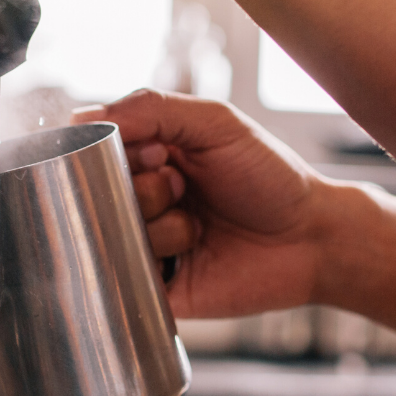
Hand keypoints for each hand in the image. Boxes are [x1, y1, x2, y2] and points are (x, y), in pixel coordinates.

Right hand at [75, 89, 342, 320]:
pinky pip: (124, 278)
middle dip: (143, 190)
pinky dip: (152, 263)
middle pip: (97, 193)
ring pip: (112, 236)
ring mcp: (148, 242)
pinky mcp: (157, 286)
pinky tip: (191, 253)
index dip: (115, 152)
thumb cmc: (272, 176)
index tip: (156, 155)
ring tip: (198, 229)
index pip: (96, 147)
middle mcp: (143, 197)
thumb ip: (154, 108)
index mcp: (151, 154)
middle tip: (183, 189)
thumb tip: (83, 116)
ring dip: (159, 228)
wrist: (312, 239)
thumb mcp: (217, 123)